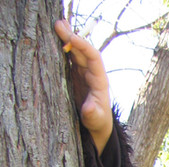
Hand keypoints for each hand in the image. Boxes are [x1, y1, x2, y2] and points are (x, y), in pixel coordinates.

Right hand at [55, 19, 112, 154]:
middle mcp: (92, 73)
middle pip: (83, 51)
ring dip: (67, 39)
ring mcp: (83, 73)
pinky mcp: (75, 76)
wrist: (97, 125)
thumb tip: (89, 108)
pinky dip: (62, 48)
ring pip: (76, 52)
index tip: (71, 37)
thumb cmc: (97, 122)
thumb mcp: (95, 120)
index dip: (83, 46)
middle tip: (58, 25)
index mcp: (99, 80)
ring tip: (56, 26)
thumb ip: (92, 114)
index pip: (93, 57)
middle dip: (72, 37)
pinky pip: (69, 59)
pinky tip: (54, 39)